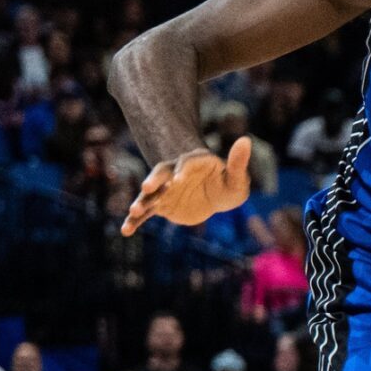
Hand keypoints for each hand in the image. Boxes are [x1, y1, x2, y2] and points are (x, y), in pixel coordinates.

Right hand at [120, 139, 252, 235]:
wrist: (213, 198)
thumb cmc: (228, 185)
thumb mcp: (237, 179)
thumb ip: (238, 162)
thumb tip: (245, 139)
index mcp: (195, 162)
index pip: (186, 163)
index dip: (182, 170)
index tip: (178, 179)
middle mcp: (175, 172)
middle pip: (161, 173)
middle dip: (154, 180)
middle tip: (147, 188)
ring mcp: (165, 189)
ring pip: (150, 194)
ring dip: (141, 202)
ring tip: (133, 212)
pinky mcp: (161, 205)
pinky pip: (146, 212)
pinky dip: (136, 221)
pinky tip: (125, 230)